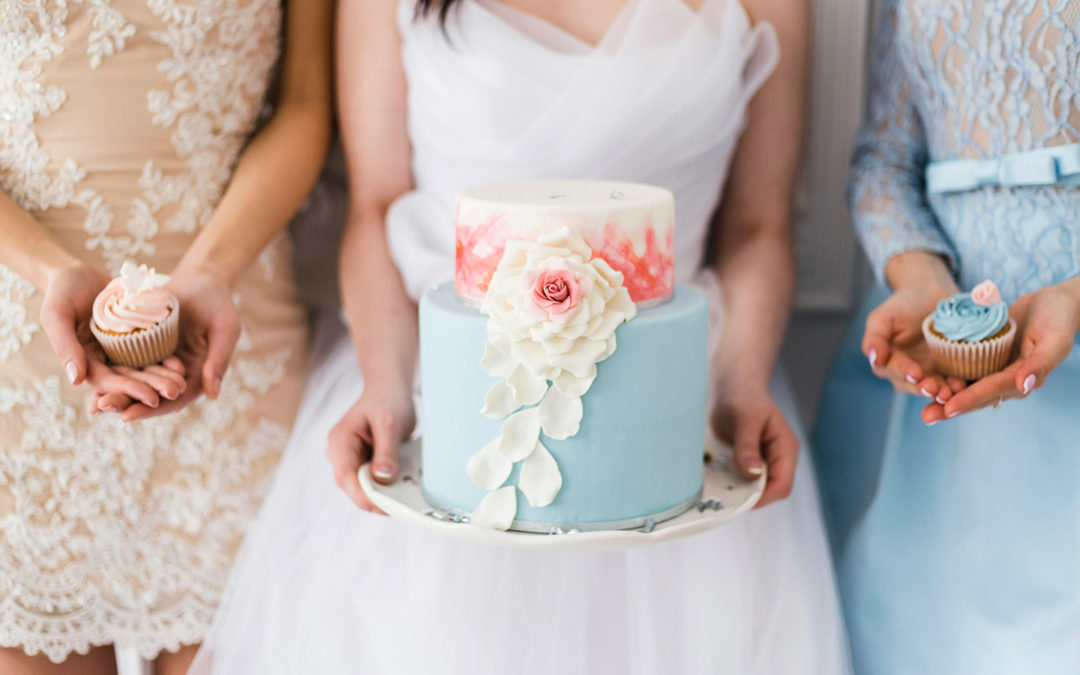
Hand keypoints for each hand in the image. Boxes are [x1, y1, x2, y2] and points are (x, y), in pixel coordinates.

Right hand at [40, 262, 173, 407]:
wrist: (77, 271)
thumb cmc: (62, 291)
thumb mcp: (57, 314)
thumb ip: (65, 345)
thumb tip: (76, 381)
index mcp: (84, 360)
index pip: (108, 381)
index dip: (129, 391)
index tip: (152, 398)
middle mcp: (104, 358)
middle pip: (130, 378)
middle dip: (152, 387)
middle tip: (176, 392)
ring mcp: (120, 348)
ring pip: (143, 368)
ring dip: (162, 377)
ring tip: (183, 383)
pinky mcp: (135, 336)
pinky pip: (152, 350)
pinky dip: (165, 359)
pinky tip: (181, 365)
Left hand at [98, 267, 239, 421]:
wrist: (200, 278)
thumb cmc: (218, 302)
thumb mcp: (225, 329)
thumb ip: (219, 360)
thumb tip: (212, 395)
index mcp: (196, 376)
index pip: (173, 400)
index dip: (151, 410)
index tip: (127, 416)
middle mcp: (175, 374)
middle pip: (149, 396)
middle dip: (125, 404)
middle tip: (100, 408)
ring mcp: (158, 361)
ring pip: (134, 382)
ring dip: (114, 392)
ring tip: (91, 403)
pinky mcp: (143, 347)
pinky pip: (125, 361)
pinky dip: (110, 370)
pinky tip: (88, 373)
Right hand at [326, 386, 415, 512]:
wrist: (389, 391)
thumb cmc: (388, 401)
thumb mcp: (390, 423)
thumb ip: (386, 451)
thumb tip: (383, 477)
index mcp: (340, 440)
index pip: (345, 475)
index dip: (363, 494)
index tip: (384, 506)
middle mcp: (340, 452)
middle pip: (352, 486)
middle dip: (374, 497)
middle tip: (399, 507)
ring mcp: (350, 459)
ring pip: (361, 487)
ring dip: (381, 493)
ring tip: (403, 498)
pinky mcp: (362, 464)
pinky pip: (371, 482)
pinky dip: (385, 486)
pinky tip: (401, 488)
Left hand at [711, 380, 798, 507]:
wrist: (732, 387)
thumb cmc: (743, 396)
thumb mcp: (745, 419)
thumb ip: (748, 446)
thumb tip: (753, 472)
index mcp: (785, 447)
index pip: (783, 483)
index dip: (765, 496)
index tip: (741, 500)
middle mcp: (778, 457)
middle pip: (771, 490)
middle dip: (750, 496)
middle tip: (724, 497)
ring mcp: (763, 460)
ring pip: (756, 488)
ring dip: (739, 492)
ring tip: (719, 490)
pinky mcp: (748, 461)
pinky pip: (743, 480)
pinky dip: (731, 483)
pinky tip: (716, 481)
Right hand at [862, 281, 965, 404]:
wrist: (932, 296)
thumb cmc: (904, 305)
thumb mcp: (884, 316)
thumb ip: (875, 337)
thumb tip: (873, 358)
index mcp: (887, 360)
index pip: (893, 368)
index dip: (904, 371)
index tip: (915, 373)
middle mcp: (906, 372)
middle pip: (912, 384)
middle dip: (924, 388)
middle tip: (934, 389)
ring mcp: (929, 373)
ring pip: (933, 388)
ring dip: (942, 393)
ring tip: (952, 392)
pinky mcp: (949, 371)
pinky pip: (953, 382)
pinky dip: (959, 386)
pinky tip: (965, 386)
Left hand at [922, 282, 1079, 421]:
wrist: (1054, 303)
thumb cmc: (1058, 318)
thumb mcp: (1053, 339)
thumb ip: (1040, 363)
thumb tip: (1025, 385)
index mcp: (1024, 378)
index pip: (992, 390)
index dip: (970, 399)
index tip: (948, 408)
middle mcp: (1008, 379)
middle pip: (976, 396)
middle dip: (952, 408)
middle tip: (926, 417)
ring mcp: (996, 370)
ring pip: (968, 388)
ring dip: (946, 398)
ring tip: (924, 409)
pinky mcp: (987, 359)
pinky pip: (966, 372)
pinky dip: (949, 379)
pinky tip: (929, 384)